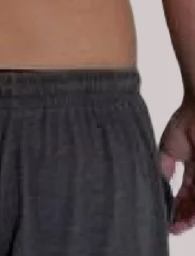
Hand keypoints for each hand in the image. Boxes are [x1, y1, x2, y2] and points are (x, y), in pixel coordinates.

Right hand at [159, 95, 194, 234]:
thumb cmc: (185, 123)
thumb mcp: (167, 150)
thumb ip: (164, 169)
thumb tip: (159, 188)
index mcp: (192, 166)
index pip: (186, 193)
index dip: (177, 206)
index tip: (168, 218)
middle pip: (194, 201)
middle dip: (184, 216)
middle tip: (174, 226)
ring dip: (190, 216)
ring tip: (179, 225)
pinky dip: (193, 208)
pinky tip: (187, 216)